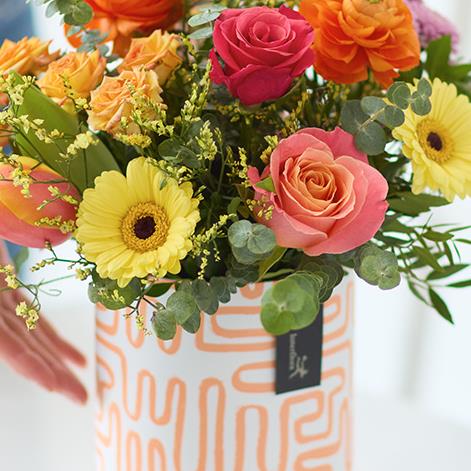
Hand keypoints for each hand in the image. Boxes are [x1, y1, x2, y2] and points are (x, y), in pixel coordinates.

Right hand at [0, 242, 86, 403]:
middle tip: (81, 397)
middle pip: (25, 346)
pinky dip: (53, 338)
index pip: (7, 341)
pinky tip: (73, 355)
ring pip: (32, 335)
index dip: (30, 363)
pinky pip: (31, 318)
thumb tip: (18, 310)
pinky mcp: (3, 288)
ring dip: (57, 360)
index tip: (53, 383)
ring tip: (80, 384)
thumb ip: (9, 292)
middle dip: (53, 373)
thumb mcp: (1, 228)